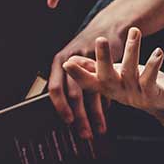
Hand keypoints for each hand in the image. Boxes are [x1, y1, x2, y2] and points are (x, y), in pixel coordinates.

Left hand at [47, 17, 129, 137]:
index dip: (60, 107)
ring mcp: (87, 59)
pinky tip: (108, 114)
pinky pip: (103, 86)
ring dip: (95, 114)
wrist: (108, 30)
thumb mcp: (77, 68)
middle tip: (84, 133)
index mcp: (59, 64)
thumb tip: (68, 114)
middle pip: (73, 93)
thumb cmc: (89, 54)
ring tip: (99, 129)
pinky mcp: (104, 60)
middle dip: (79, 116)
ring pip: (90, 92)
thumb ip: (72, 87)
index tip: (68, 122)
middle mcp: (70, 60)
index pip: (55, 89)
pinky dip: (106, 103)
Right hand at [62, 28, 163, 123]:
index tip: (66, 63)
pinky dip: (153, 64)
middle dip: (102, 58)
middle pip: (106, 78)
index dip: (76, 75)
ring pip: (130, 73)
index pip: (88, 83)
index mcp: (109, 88)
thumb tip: (67, 62)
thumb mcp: (115, 77)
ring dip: (132, 50)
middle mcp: (119, 94)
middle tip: (99, 39)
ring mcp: (136, 96)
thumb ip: (94, 69)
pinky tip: (158, 51)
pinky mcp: (153, 96)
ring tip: (134, 31)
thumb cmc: (141, 87)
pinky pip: (150, 79)